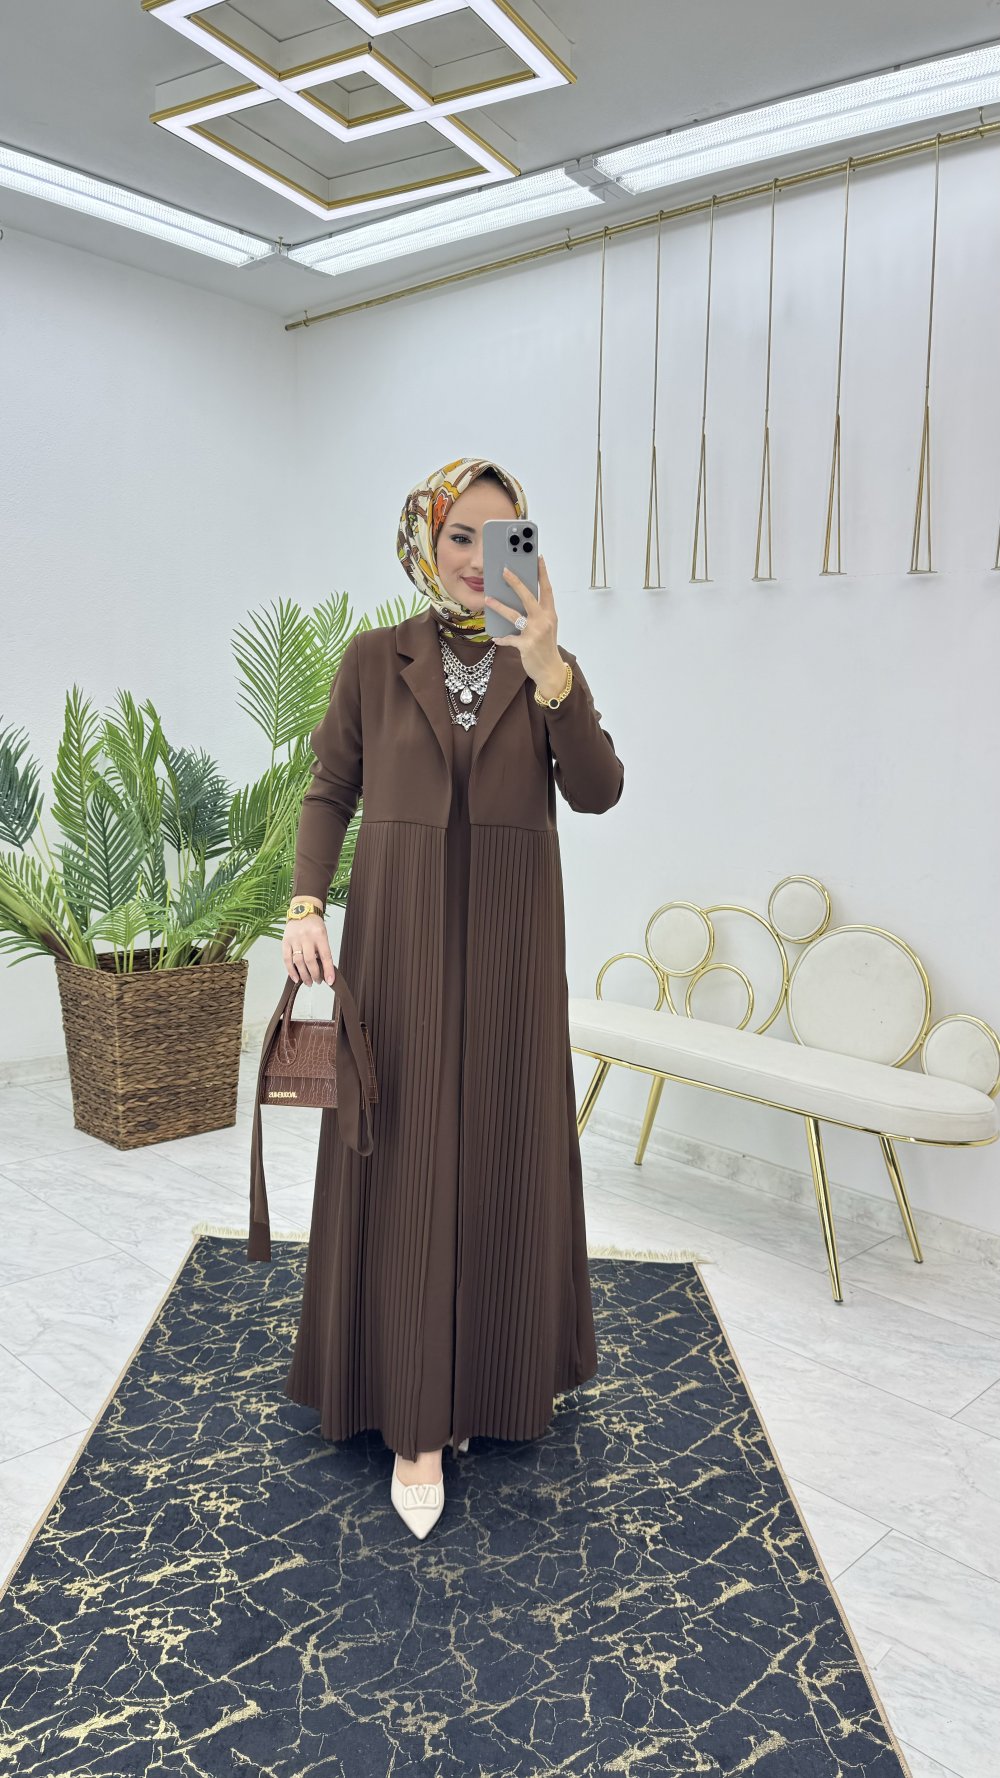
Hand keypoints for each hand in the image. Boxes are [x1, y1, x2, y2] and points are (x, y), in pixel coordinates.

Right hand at [283, 913, 336, 985]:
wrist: (302, 909)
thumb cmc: (314, 925)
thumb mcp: (323, 934)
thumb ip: (323, 950)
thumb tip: (324, 970)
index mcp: (319, 935)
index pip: (325, 955)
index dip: (328, 970)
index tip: (330, 981)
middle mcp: (306, 937)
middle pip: (310, 960)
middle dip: (314, 975)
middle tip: (317, 982)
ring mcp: (295, 939)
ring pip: (298, 961)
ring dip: (303, 975)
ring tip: (308, 982)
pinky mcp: (285, 941)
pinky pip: (287, 959)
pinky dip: (291, 970)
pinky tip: (296, 978)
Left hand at [483, 554, 565, 698]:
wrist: (550, 670)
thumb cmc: (546, 646)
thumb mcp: (546, 627)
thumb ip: (537, 613)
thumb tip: (518, 599)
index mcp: (550, 614)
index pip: (546, 589)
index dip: (543, 573)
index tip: (538, 558)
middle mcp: (544, 621)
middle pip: (528, 597)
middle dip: (515, 582)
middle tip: (504, 570)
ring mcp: (535, 633)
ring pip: (514, 615)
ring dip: (499, 607)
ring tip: (488, 599)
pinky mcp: (526, 645)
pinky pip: (509, 639)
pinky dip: (502, 639)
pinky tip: (496, 638)